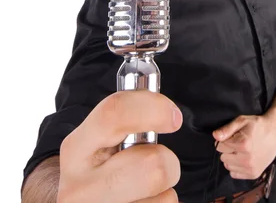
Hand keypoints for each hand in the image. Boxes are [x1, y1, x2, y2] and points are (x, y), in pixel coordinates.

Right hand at [57, 90, 182, 202]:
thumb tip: (166, 109)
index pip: (114, 114)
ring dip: (165, 189)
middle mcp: (81, 189)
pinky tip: (143, 201)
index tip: (173, 116)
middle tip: (157, 160)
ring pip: (165, 197)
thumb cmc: (100, 167)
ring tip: (145, 187)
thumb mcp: (100, 140)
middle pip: (153, 166)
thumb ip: (127, 119)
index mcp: (76, 149)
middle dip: (167, 159)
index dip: (153, 109)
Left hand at [212, 112, 275, 179]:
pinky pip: (234, 174)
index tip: (232, 136)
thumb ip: (227, 129)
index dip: (224, 140)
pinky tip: (243, 158)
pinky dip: (236, 167)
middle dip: (227, 149)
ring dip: (231, 158)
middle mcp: (247, 158)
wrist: (275, 132)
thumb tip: (215, 136)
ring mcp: (251, 168)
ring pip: (227, 166)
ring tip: (241, 150)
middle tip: (237, 143)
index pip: (219, 146)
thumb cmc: (257, 125)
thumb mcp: (241, 121)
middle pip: (223, 157)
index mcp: (243, 144)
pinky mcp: (254, 174)